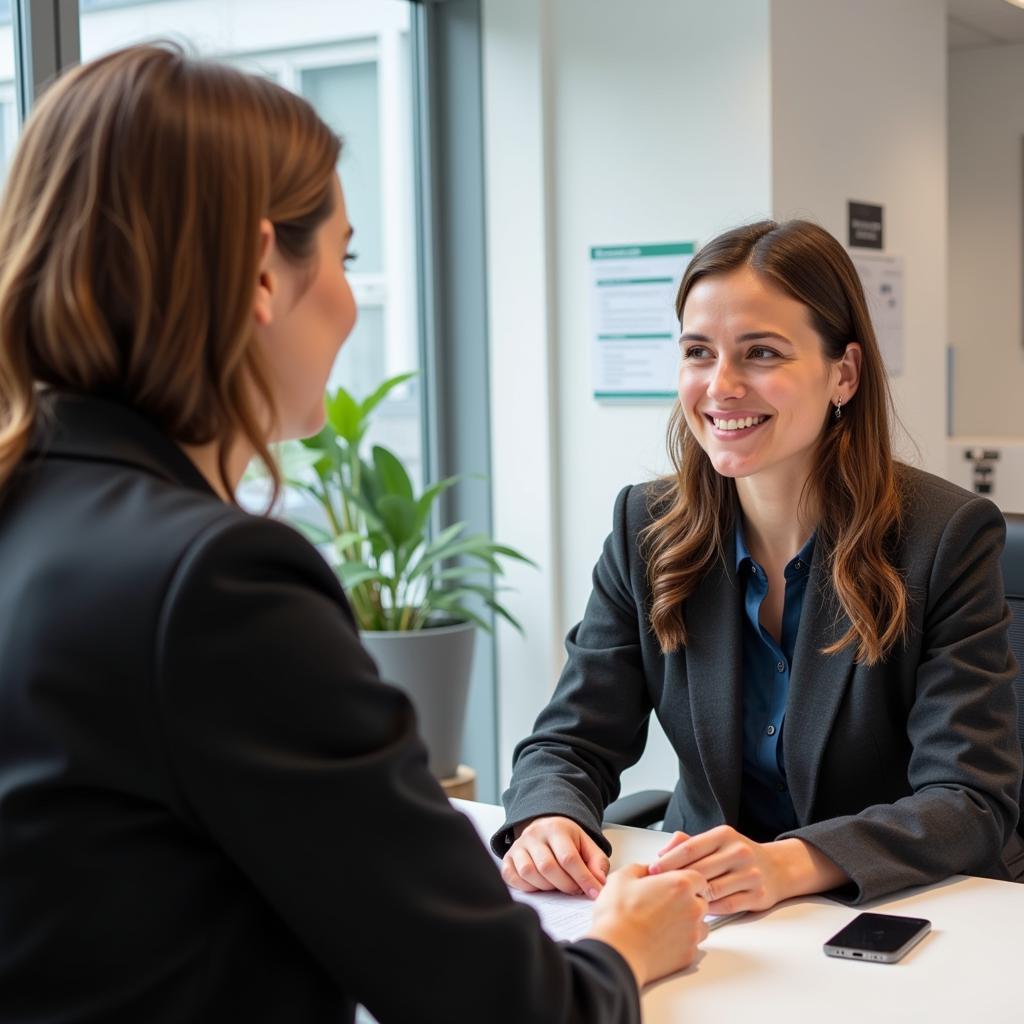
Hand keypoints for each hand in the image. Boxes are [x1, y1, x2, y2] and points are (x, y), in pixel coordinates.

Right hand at [501, 816, 609, 897]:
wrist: (546, 828)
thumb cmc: (567, 840)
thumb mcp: (587, 845)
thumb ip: (598, 863)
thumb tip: (599, 882)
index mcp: (556, 828)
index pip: (569, 858)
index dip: (583, 879)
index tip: (594, 893)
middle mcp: (534, 835)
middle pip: (548, 867)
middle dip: (565, 885)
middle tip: (576, 890)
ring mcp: (518, 846)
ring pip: (529, 873)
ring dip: (547, 887)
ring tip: (558, 886)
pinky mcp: (508, 858)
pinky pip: (512, 878)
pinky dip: (526, 887)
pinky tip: (540, 887)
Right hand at [587, 864, 708, 987]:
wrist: (616, 952)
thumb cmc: (618, 915)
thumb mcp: (623, 877)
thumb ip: (641, 868)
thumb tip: (647, 871)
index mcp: (680, 885)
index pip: (698, 878)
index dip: (685, 881)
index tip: (674, 884)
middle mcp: (693, 908)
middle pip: (701, 901)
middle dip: (688, 901)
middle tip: (665, 904)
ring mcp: (693, 934)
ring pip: (700, 925)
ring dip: (688, 923)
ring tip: (663, 924)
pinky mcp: (688, 955)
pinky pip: (692, 945)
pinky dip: (682, 942)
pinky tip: (662, 940)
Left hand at [648, 826, 847, 914]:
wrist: (777, 868)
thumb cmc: (737, 855)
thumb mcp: (717, 841)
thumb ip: (688, 843)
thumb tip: (662, 852)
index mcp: (724, 835)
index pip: (690, 848)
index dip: (668, 861)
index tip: (652, 870)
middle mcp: (739, 852)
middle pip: (699, 871)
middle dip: (676, 882)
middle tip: (658, 890)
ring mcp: (750, 875)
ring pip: (712, 890)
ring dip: (693, 898)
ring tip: (676, 902)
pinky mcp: (758, 896)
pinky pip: (726, 906)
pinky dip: (710, 910)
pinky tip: (699, 909)